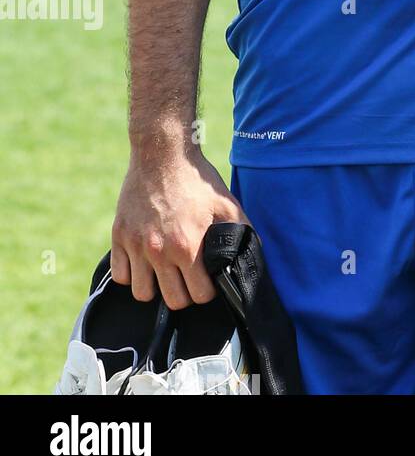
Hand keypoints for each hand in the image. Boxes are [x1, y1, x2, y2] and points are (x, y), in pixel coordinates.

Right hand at [111, 143, 246, 310]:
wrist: (163, 155)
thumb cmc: (197, 180)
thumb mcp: (226, 203)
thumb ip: (241, 230)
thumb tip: (254, 252)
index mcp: (188, 246)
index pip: (199, 294)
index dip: (207, 290)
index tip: (208, 279)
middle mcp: (160, 251)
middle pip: (172, 300)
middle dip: (185, 293)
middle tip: (188, 278)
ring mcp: (137, 246)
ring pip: (142, 294)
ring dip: (156, 287)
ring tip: (166, 272)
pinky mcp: (119, 237)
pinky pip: (120, 275)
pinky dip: (132, 274)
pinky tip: (145, 262)